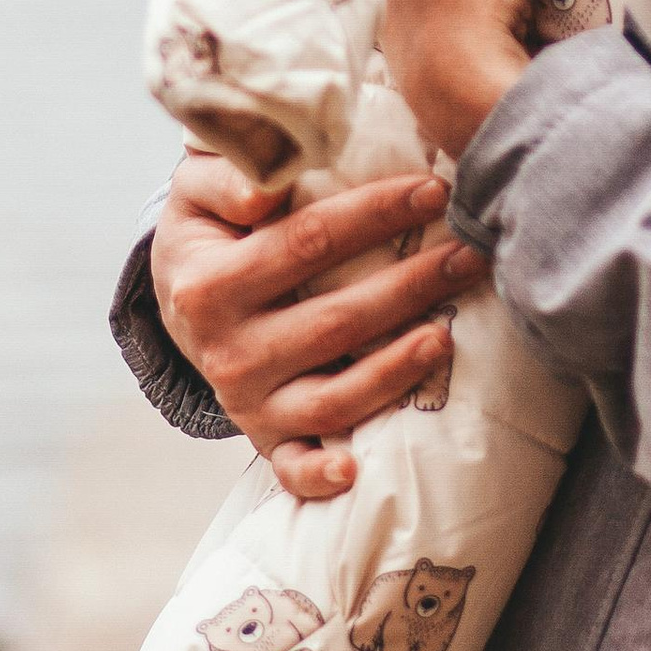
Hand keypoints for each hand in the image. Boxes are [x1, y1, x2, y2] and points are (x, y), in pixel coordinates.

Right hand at [150, 154, 487, 505]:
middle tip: (469, 255)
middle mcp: (227, 350)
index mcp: (210, 284)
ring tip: (446, 335)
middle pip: (335, 321)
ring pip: (331, 398)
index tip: (432, 190)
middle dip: (410, 286)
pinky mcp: (264, 437)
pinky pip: (293, 467)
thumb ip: (223, 175)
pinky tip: (358, 470)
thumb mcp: (197, 191)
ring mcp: (248, 401)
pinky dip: (321, 475)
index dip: (374, 214)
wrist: (181, 297)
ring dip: (395, 370)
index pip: (308, 242)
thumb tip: (263, 192)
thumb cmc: (211, 227)